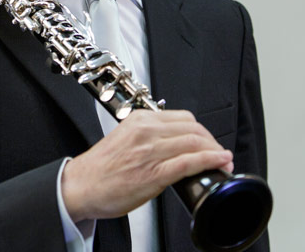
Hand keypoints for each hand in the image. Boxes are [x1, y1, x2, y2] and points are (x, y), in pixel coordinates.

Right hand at [61, 109, 232, 221]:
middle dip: (211, 140)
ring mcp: (150, 151)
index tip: (208, 140)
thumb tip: (174, 142)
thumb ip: (148, 135)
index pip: (183, 118)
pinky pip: (189, 162)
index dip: (202, 130)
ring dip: (215, 150)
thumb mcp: (125, 138)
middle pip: (193, 128)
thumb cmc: (102, 167)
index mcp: (140, 120)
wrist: (82, 186)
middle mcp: (146, 131)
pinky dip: (209, 160)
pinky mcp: (153, 173)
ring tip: (223, 159)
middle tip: (219, 151)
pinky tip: (219, 162)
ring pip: (194, 142)